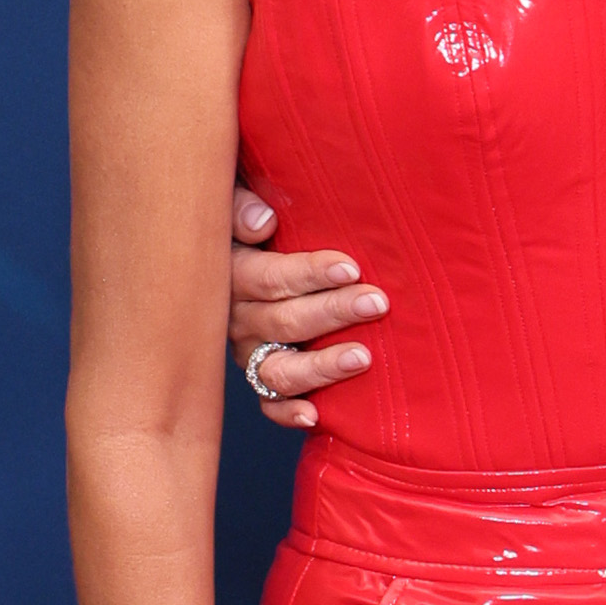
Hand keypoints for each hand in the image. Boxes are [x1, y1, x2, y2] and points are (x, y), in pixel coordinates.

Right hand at [229, 174, 383, 432]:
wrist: (240, 241)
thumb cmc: (258, 208)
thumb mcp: (239, 187)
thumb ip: (242, 198)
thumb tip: (262, 222)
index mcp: (229, 269)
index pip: (263, 278)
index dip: (306, 273)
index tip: (350, 266)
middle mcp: (234, 315)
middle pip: (279, 322)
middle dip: (331, 312)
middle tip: (376, 302)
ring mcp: (248, 349)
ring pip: (275, 370)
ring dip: (320, 366)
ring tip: (364, 357)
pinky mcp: (262, 375)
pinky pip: (268, 404)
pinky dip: (287, 413)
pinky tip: (316, 417)